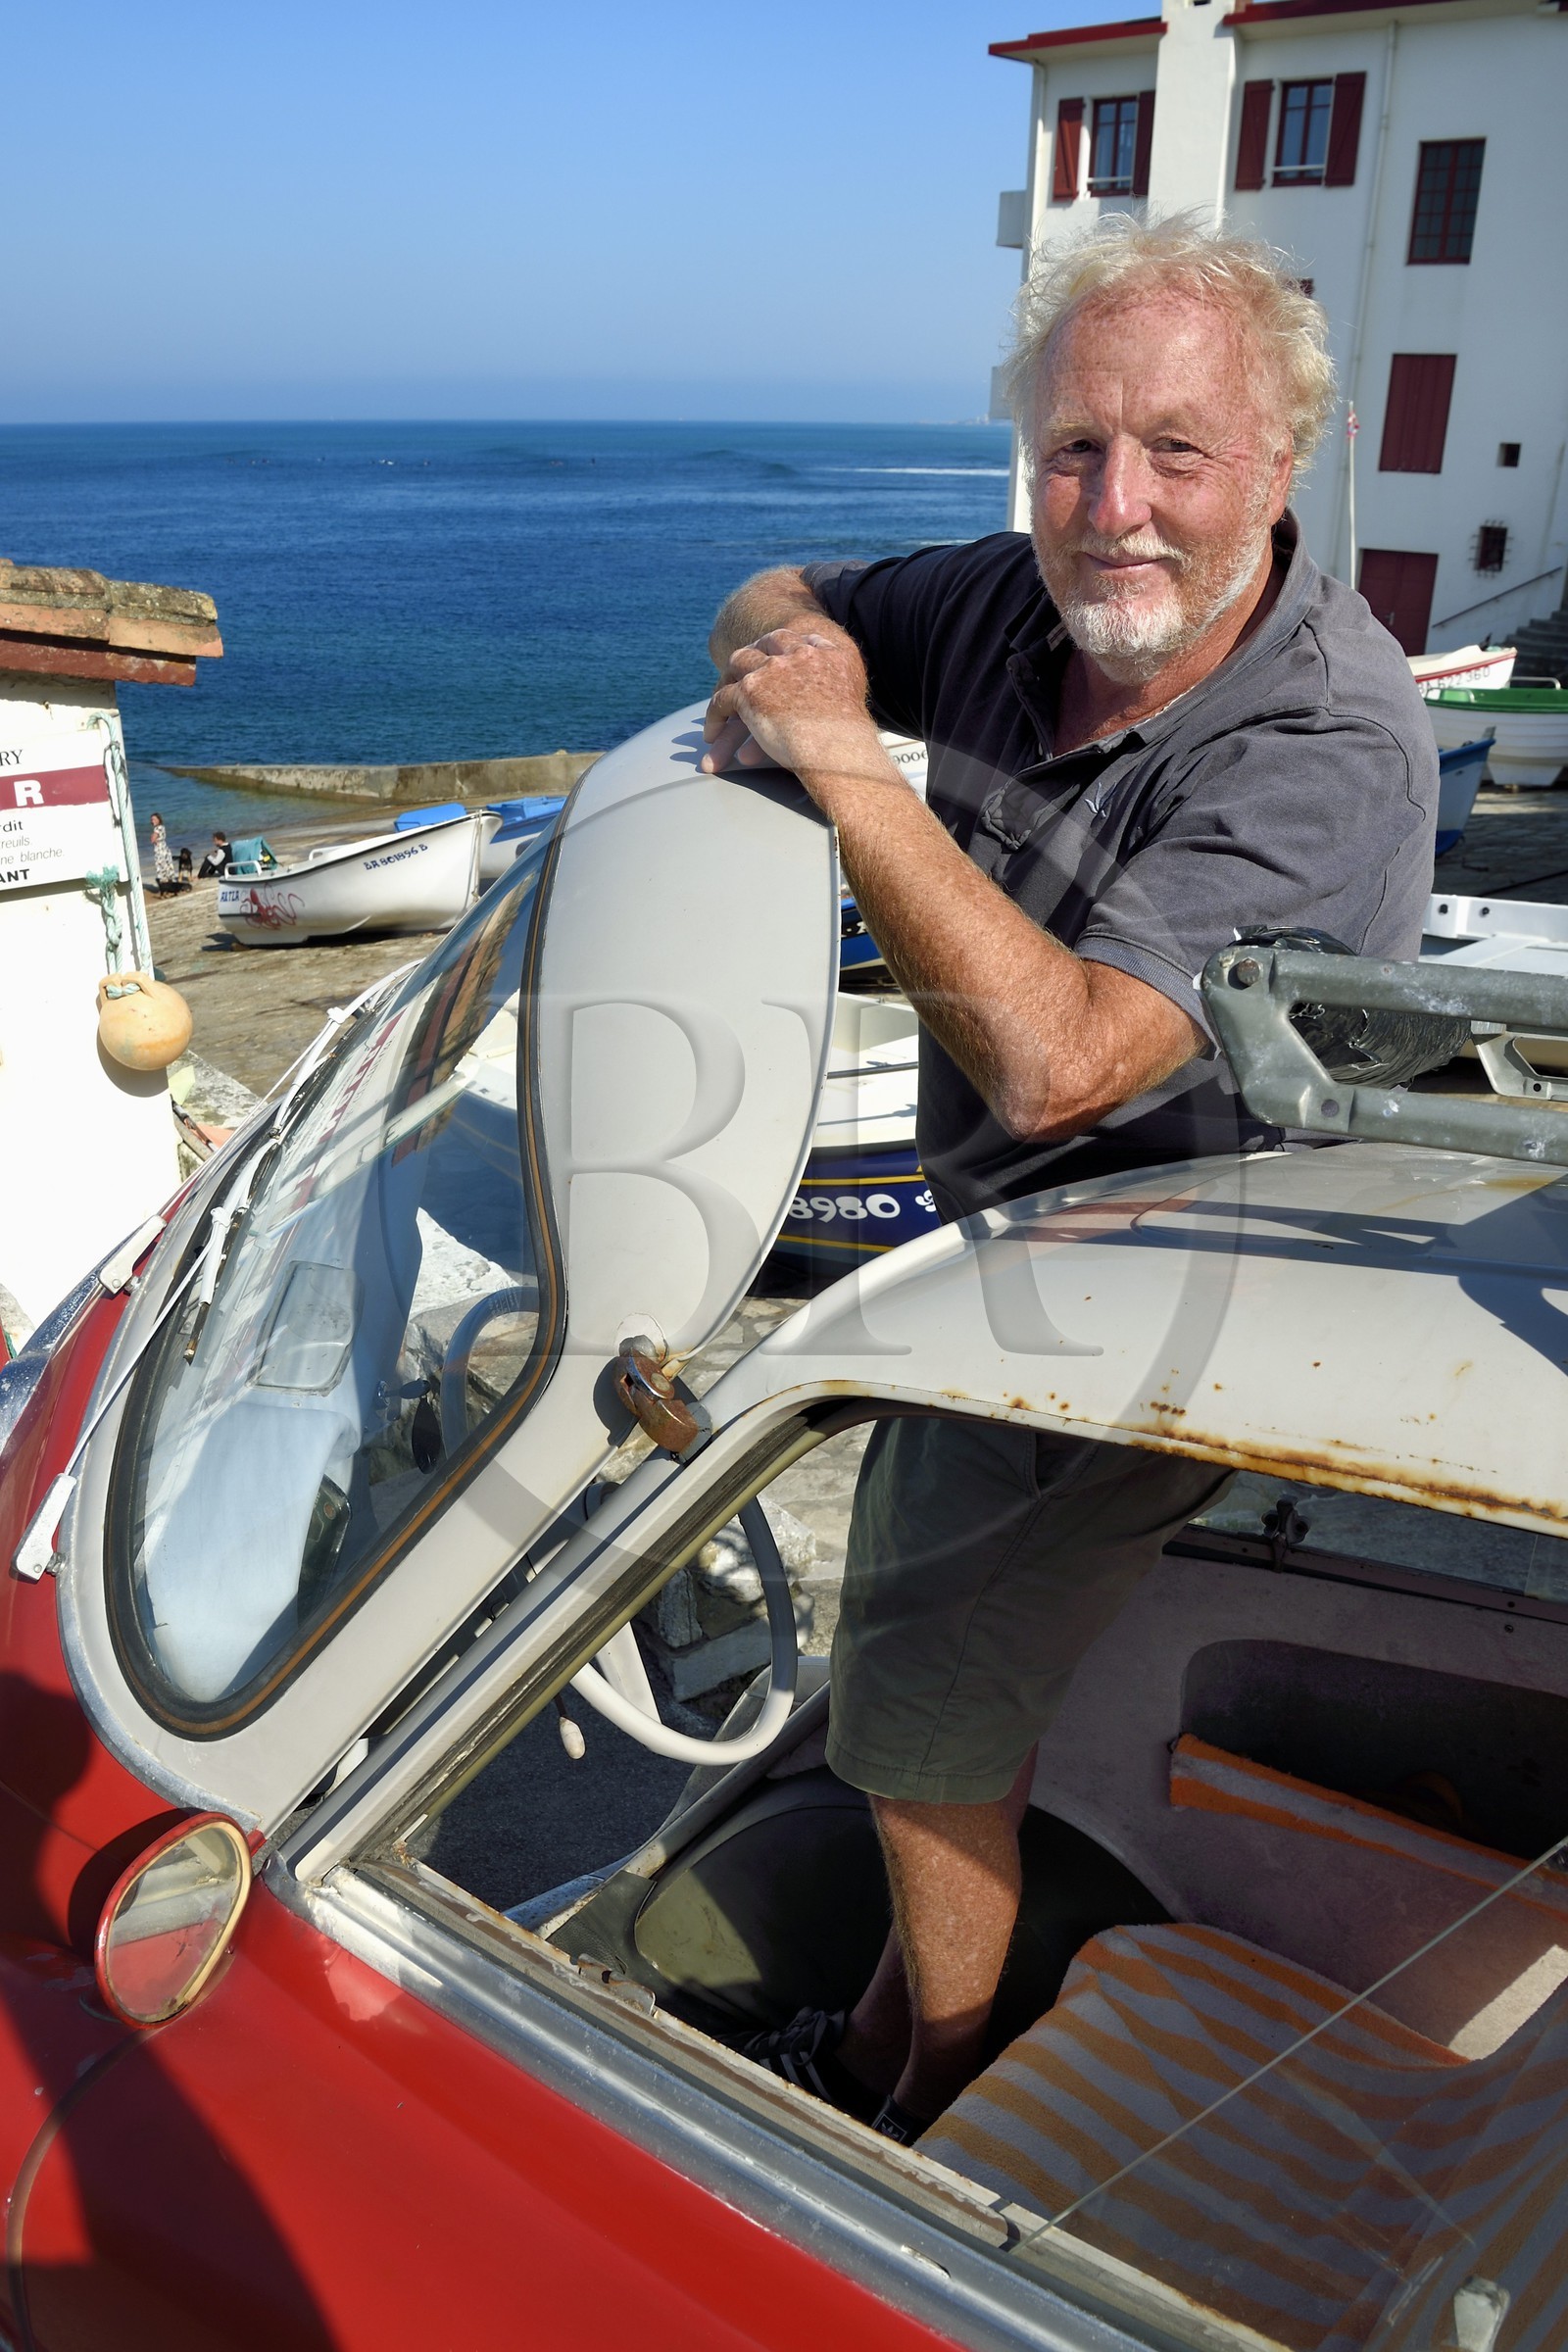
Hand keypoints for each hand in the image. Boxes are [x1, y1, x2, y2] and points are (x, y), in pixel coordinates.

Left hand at [700, 628, 886, 790]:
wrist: (840, 749)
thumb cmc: (853, 737)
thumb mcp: (856, 698)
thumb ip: (841, 684)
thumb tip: (833, 697)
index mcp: (826, 652)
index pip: (799, 638)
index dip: (784, 645)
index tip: (776, 653)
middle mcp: (798, 655)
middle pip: (767, 643)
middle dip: (754, 652)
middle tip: (744, 666)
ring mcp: (772, 670)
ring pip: (738, 663)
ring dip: (729, 677)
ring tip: (723, 692)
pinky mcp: (750, 692)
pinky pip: (722, 698)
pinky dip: (714, 715)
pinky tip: (712, 731)